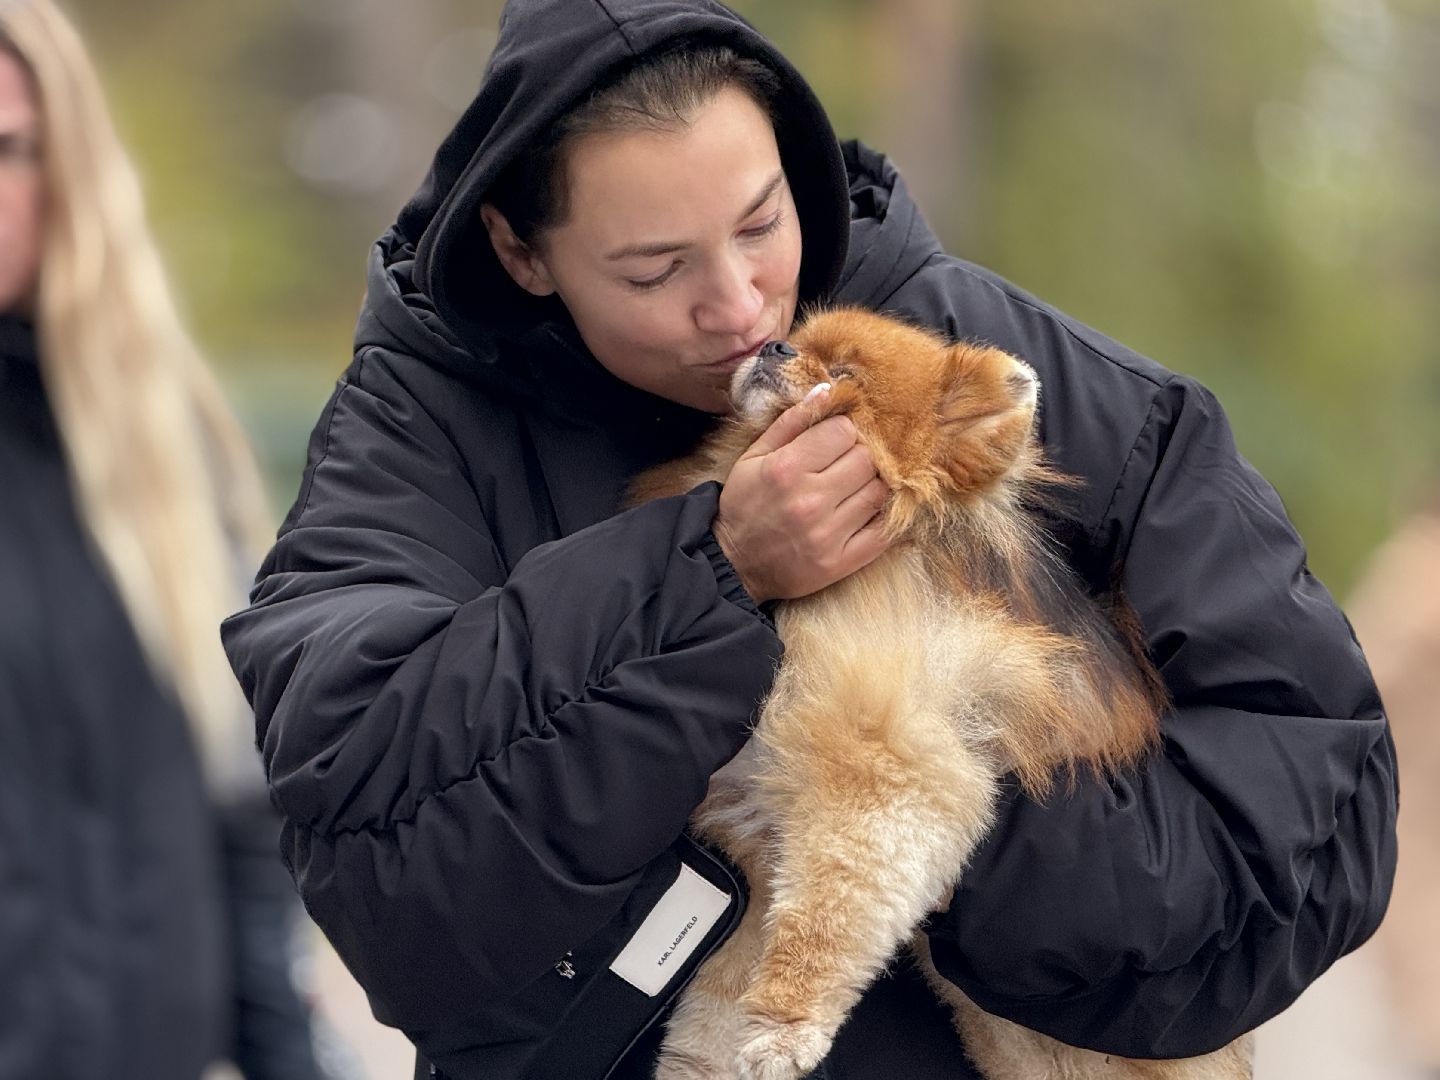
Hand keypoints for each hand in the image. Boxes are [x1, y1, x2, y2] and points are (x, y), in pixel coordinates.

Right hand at [713, 390, 890, 603]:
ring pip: (880, 490)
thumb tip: (828, 390)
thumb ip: (791, 422)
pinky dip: (884, 516)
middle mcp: (810, 501)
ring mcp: (828, 535)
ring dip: (872, 484)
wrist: (734, 564)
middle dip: (860, 455)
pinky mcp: (841, 563)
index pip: (844, 431)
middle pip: (867, 459)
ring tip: (853, 487)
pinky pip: (885, 531)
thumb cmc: (744, 505)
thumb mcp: (754, 457)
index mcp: (787, 469)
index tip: (834, 440)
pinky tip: (869, 510)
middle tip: (845, 463)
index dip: (843, 431)